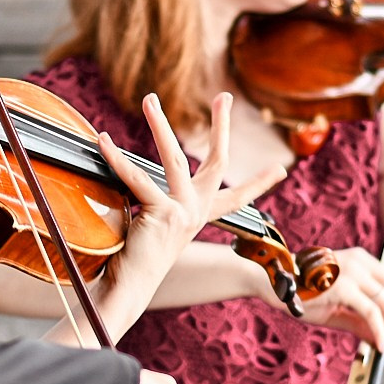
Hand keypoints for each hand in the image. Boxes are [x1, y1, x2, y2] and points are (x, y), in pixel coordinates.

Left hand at [101, 93, 284, 284]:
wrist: (126, 288)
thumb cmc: (133, 258)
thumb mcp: (151, 223)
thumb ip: (151, 200)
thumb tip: (132, 176)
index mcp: (197, 217)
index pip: (234, 197)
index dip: (259, 183)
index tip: (280, 169)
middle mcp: (195, 213)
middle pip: (218, 163)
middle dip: (223, 125)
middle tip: (226, 95)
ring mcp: (183, 213)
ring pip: (175, 159)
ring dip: (160, 125)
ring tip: (150, 99)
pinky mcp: (163, 214)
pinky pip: (138, 178)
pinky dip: (117, 158)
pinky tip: (104, 141)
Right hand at [293, 245, 383, 359]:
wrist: (271, 283)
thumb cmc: (300, 294)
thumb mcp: (337, 309)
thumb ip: (360, 321)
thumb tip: (381, 340)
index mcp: (362, 261)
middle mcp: (361, 262)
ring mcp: (353, 272)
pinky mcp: (344, 287)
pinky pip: (372, 313)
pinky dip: (381, 332)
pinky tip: (380, 347)